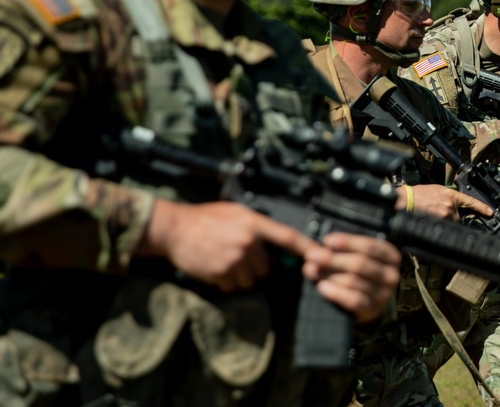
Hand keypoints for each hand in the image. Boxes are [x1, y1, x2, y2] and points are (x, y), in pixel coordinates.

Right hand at [139, 199, 312, 291]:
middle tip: (238, 255)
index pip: (287, 237)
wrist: (176, 228)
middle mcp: (247, 242)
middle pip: (265, 268)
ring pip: (249, 281)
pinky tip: (214, 267)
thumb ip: (256, 226)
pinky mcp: (220, 273)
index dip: (308, 247)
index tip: (323, 256)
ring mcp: (234, 259)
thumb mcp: (236, 213)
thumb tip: (274, 241)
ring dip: (240, 277)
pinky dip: (225, 282)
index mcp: (254, 223)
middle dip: (255, 267)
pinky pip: (231, 287)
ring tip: (224, 261)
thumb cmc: (207, 218)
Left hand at [302, 233, 401, 323]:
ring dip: (330, 276)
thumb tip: (310, 252)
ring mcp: (384, 294)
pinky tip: (322, 287)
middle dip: (333, 259)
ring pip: (354, 281)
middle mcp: (391, 275)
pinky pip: (353, 300)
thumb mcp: (352, 258)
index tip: (327, 240)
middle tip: (312, 256)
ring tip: (312, 272)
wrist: (367, 304)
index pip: (370, 246)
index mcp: (390, 256)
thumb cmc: (358, 274)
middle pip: (360, 264)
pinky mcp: (372, 310)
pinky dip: (335, 292)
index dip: (348, 242)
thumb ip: (334, 252)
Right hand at [397, 184, 492, 220]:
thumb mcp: (434, 190)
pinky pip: (444, 230)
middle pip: (459, 218)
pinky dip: (439, 229)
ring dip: (444, 224)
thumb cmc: (415, 195)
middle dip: (452, 218)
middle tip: (438, 215)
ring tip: (431, 218)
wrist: (405, 201)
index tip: (490, 213)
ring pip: (451, 225)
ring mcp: (446, 216)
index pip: (470, 201)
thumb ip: (446, 197)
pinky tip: (430, 224)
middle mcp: (451, 206)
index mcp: (450, 195)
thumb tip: (451, 204)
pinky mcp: (439, 225)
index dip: (481, 207)